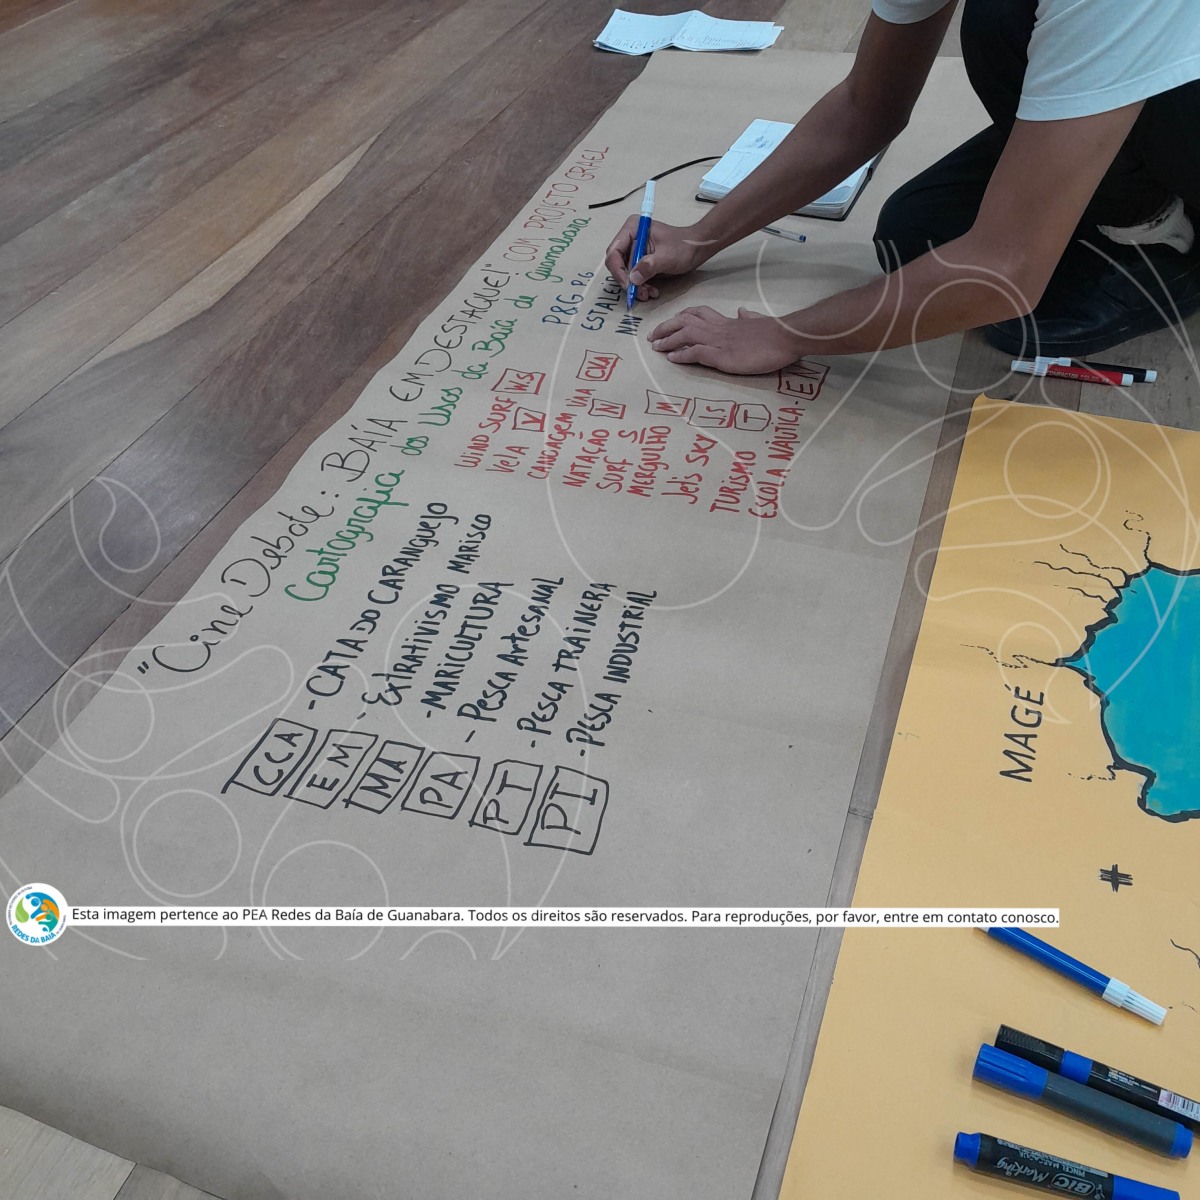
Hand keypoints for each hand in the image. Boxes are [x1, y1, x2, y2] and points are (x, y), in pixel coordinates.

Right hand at [603, 217, 707, 300]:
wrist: (697, 248)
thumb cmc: (684, 246)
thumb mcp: (666, 257)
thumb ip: (649, 266)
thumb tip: (632, 279)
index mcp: (633, 228)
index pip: (614, 252)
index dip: (618, 270)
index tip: (628, 285)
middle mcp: (630, 238)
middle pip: (618, 264)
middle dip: (628, 281)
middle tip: (640, 293)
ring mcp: (635, 250)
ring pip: (626, 273)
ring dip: (636, 286)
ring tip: (649, 294)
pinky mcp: (640, 260)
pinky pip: (634, 276)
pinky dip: (641, 286)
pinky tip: (652, 291)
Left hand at [649, 307, 804, 374]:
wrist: (785, 336)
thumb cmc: (775, 331)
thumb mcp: (758, 320)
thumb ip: (748, 317)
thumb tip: (743, 312)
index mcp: (727, 321)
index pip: (698, 313)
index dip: (681, 317)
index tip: (672, 321)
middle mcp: (718, 328)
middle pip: (685, 320)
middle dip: (666, 326)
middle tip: (653, 335)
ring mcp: (719, 341)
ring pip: (686, 334)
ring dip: (668, 340)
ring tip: (656, 346)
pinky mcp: (723, 356)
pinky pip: (696, 352)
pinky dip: (682, 355)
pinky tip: (672, 359)